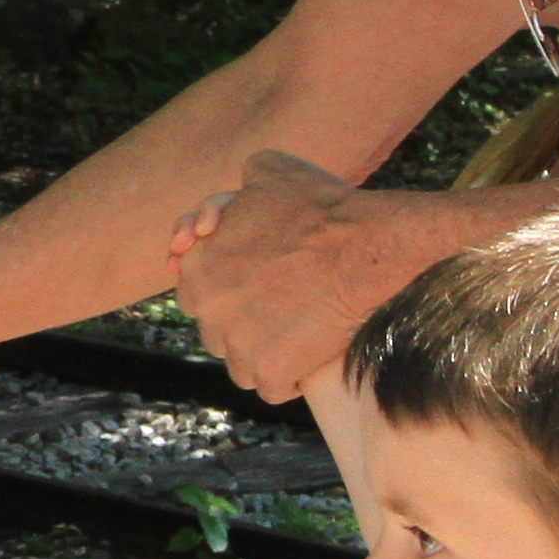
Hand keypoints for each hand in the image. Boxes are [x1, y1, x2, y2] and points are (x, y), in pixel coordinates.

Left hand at [168, 150, 399, 404]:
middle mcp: (206, 309)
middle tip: (280, 309)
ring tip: (294, 334)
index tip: (255, 287)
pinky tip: (307, 360)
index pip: (195, 293)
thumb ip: (241, 183)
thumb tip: (237, 189)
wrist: (364, 246)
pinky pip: (270, 387)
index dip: (226, 292)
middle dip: (241, 324)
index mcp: (195, 265)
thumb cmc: (321, 207)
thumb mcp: (272, 171)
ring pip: (240, 363)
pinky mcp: (270, 372)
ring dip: (261, 355)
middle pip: (217, 331)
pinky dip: (288, 378)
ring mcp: (236, 345)